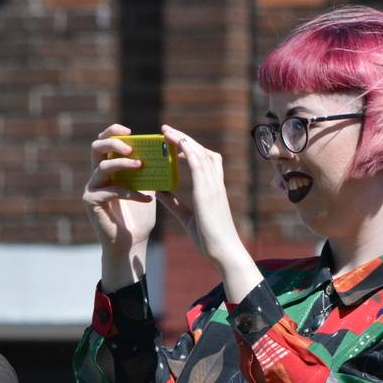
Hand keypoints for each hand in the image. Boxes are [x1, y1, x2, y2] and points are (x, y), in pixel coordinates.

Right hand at [82, 124, 155, 254]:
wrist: (133, 243)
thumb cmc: (140, 216)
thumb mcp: (147, 188)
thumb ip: (149, 171)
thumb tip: (165, 152)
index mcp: (109, 169)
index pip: (105, 143)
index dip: (114, 132)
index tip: (131, 130)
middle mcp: (96, 176)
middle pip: (96, 148)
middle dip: (113, 142)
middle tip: (131, 147)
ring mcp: (91, 188)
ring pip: (102, 167)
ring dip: (122, 163)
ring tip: (140, 165)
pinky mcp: (91, 202)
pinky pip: (111, 191)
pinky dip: (131, 193)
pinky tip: (147, 199)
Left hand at [155, 126, 244, 268]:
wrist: (223, 251)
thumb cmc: (209, 239)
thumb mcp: (187, 219)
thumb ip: (175, 204)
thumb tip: (160, 192)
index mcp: (214, 191)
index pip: (207, 162)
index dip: (192, 149)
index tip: (175, 144)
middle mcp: (216, 184)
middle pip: (203, 152)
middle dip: (185, 139)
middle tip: (167, 130)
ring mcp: (213, 186)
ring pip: (200, 154)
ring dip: (183, 140)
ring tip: (166, 131)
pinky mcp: (207, 191)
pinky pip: (198, 164)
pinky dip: (187, 150)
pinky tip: (175, 142)